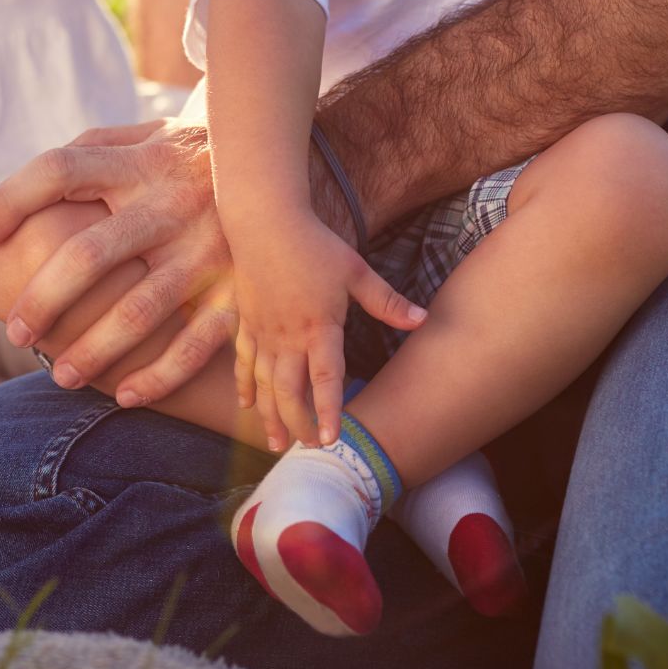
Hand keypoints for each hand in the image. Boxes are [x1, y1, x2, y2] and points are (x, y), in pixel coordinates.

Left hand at [0, 119, 238, 406]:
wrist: (278, 166)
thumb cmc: (182, 156)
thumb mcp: (140, 135)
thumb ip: (87, 152)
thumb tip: (20, 192)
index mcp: (136, 161)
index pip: (57, 171)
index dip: (10, 200)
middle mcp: (168, 203)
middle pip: (88, 253)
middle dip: (43, 299)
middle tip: (15, 333)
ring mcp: (206, 248)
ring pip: (139, 310)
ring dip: (93, 350)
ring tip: (60, 375)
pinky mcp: (240, 289)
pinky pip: (196, 344)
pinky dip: (159, 375)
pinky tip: (125, 395)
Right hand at [233, 211, 424, 449]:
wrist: (264, 220)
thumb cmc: (314, 244)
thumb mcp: (355, 271)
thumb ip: (387, 301)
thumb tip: (424, 320)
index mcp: (319, 325)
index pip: (325, 378)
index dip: (327, 410)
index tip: (331, 439)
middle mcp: (287, 334)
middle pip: (289, 389)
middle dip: (297, 422)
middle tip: (308, 448)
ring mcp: (263, 329)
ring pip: (263, 382)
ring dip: (269, 414)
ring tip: (274, 442)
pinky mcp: (246, 320)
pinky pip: (243, 360)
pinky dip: (245, 385)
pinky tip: (247, 405)